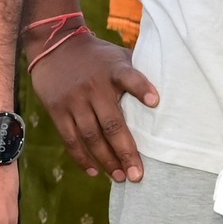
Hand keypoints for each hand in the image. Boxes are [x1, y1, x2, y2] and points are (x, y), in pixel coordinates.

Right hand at [27, 31, 156, 182]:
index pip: (129, 77)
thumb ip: (136, 72)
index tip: (155, 101)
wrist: (54, 46)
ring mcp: (74, 100)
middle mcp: (93, 87)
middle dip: (125, 151)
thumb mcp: (117, 56)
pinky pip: (70, 139)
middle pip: (111, 123)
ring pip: (91, 137)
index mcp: (113, 70)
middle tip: (137, 175)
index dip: (141, 88)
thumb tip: (168, 90)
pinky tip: (95, 171)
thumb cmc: (96, 56)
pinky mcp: (57, 110)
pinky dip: (82, 158)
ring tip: (120, 177)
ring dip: (106, 160)